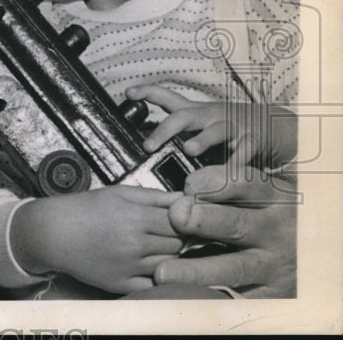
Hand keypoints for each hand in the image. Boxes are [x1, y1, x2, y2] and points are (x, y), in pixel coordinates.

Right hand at [12, 185, 182, 293]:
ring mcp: (129, 268)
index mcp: (135, 218)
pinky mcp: (121, 285)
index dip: (182, 220)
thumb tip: (187, 198)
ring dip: (167, 256)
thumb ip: (154, 196)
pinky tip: (146, 264)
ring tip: (151, 245)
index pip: (179, 223)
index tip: (176, 218)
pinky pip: (153, 285)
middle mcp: (135, 245)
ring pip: (168, 264)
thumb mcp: (119, 193)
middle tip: (163, 232)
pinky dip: (155, 276)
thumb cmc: (86, 208)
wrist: (54, 232)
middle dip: (175, 238)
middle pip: (177, 245)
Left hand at [126, 85, 294, 167]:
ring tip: (189, 149)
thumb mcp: (202, 124)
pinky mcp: (253, 140)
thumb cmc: (229, 127)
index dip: (147, 92)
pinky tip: (230, 172)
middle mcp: (211, 116)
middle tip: (148, 145)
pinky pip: (245, 151)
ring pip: (215, 131)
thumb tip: (148, 148)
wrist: (273, 124)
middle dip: (165, 129)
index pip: (168, 98)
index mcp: (196, 112)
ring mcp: (232, 127)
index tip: (128, 93)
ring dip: (202, 139)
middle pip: (185, 117)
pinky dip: (238, 162)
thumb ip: (180, 133)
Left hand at [156, 166, 296, 297]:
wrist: (318, 251)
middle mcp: (274, 231)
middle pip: (236, 224)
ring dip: (197, 271)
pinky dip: (212, 298)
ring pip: (234, 268)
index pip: (244, 184)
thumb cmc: (276, 213)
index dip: (215, 183)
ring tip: (164, 272)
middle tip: (177, 216)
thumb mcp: (265, 191)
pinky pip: (240, 299)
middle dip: (203, 219)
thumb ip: (229, 184)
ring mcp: (273, 266)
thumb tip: (188, 187)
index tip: (189, 185)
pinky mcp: (272, 295)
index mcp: (273, 198)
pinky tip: (184, 298)